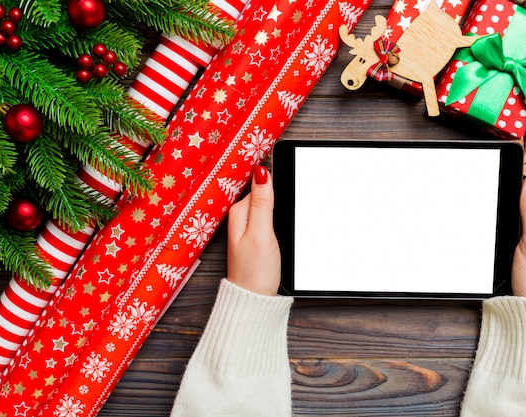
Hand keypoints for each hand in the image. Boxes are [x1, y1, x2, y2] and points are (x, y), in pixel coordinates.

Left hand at [226, 165, 280, 295]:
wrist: (254, 300)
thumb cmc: (255, 271)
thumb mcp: (261, 233)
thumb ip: (262, 202)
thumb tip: (262, 171)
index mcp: (239, 211)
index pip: (254, 179)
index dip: (265, 163)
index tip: (276, 144)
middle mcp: (241, 216)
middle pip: (259, 188)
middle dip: (270, 174)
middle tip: (285, 152)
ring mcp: (250, 226)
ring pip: (265, 200)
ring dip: (274, 190)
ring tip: (287, 169)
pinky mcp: (259, 236)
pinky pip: (267, 212)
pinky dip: (276, 205)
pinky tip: (284, 201)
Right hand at [512, 173, 525, 296]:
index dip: (515, 206)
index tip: (513, 225)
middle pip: (520, 209)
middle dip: (509, 221)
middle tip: (514, 243)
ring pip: (512, 221)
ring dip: (505, 232)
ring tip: (512, 250)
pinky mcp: (524, 247)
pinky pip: (509, 233)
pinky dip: (503, 239)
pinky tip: (507, 251)